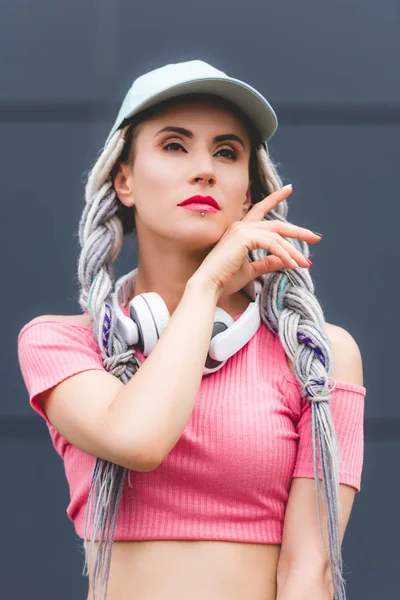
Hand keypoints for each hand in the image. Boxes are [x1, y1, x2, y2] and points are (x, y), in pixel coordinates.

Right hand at [192, 185, 321, 297]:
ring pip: (277, 237)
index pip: (260, 210)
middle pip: (277, 225)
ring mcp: (242, 230)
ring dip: (293, 251)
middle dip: (298, 231)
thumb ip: (267, 262)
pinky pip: (272, 244)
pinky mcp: (244, 238)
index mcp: (240, 231)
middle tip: (316, 237)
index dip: (275, 198)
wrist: (209, 285)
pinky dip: (284, 254)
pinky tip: (293, 265)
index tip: (289, 188)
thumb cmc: (225, 279)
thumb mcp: (250, 270)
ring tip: (305, 264)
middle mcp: (241, 226)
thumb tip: (285, 260)